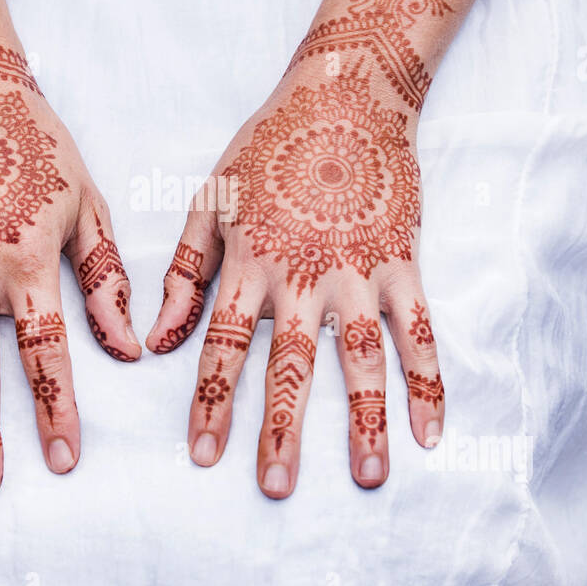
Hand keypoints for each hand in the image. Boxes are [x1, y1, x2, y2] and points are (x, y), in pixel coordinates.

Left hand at [147, 67, 443, 498]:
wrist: (344, 97)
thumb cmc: (267, 150)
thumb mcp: (209, 204)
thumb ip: (182, 275)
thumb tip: (155, 343)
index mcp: (249, 264)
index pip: (224, 347)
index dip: (212, 403)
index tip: (205, 455)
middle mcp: (303, 277)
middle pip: (291, 366)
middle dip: (282, 430)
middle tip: (277, 487)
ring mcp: (358, 272)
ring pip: (363, 359)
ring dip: (366, 420)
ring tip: (370, 476)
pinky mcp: (401, 263)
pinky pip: (420, 331)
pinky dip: (428, 381)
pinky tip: (431, 431)